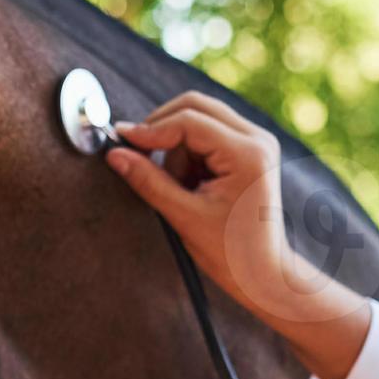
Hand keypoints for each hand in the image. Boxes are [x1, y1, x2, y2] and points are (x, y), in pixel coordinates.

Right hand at [105, 92, 369, 378]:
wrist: (263, 272)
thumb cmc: (231, 252)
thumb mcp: (184, 216)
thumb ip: (149, 180)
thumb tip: (115, 153)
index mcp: (247, 154)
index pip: (189, 122)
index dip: (150, 129)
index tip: (121, 140)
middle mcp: (257, 138)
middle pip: (195, 106)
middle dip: (163, 130)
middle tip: (139, 155)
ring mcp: (257, 141)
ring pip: (198, 119)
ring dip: (178, 148)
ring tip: (183, 190)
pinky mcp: (250, 149)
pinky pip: (208, 134)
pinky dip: (190, 154)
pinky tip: (194, 185)